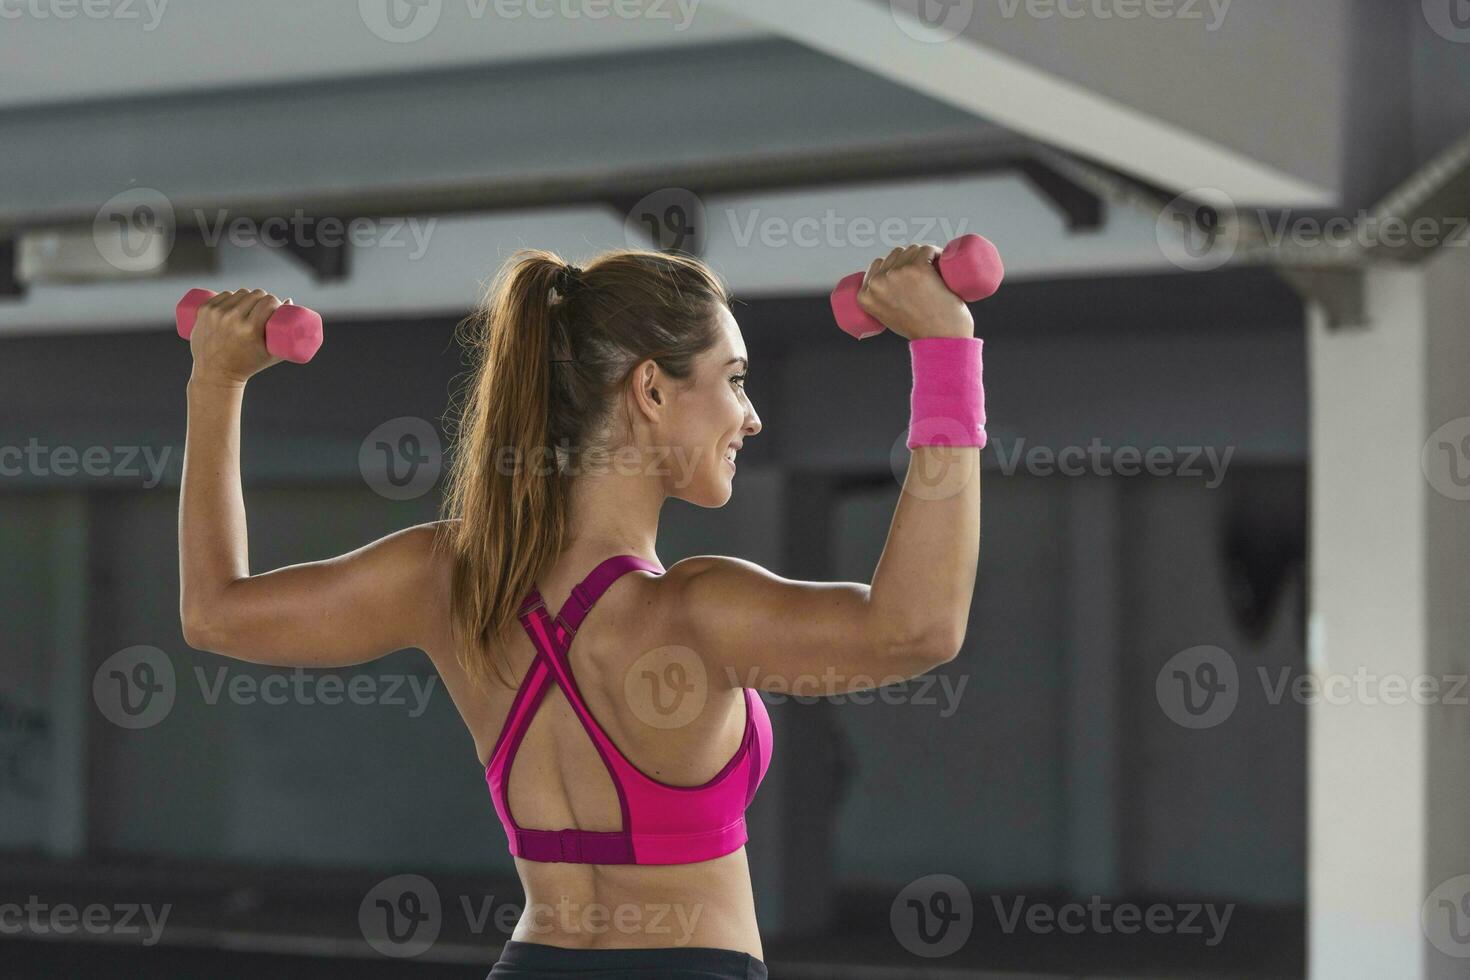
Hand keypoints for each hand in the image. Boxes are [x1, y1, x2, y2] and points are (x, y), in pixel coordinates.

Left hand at [187, 288, 286, 384]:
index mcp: (251, 329)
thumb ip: (287, 333)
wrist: (215, 374)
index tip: (275, 309)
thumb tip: (289, 300)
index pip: (268, 301)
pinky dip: (232, 296)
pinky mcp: (204, 311)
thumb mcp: (272, 354)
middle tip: (263, 309)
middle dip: (262, 299)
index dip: (275, 302)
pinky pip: (224, 295)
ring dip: (247, 297)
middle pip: (255, 295)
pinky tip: (236, 303)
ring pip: (240, 293)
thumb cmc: (248, 366)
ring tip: (250, 308)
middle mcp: (232, 319)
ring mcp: (216, 314)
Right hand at [853, 244, 973, 340]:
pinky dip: (936, 252)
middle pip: (895, 255)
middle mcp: (878, 283)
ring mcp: (897, 274)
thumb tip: (890, 287)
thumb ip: (884, 302)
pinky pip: (927, 249)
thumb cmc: (920, 331)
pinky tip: (940, 260)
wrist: (940, 341)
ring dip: (924, 256)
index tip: (909, 273)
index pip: (878, 265)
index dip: (896, 265)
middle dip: (911, 260)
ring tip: (934, 273)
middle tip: (925, 276)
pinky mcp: (918, 269)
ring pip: (912, 250)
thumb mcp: (889, 317)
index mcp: (865, 295)